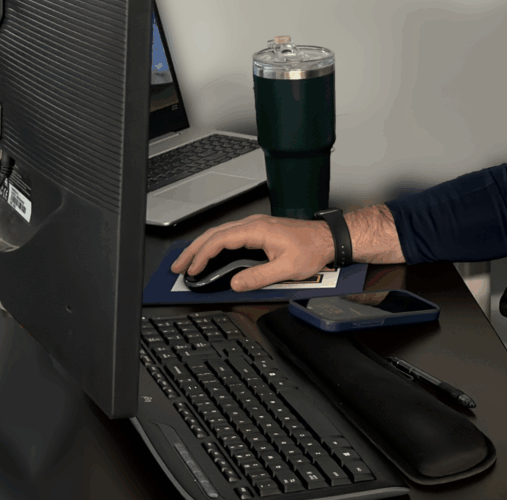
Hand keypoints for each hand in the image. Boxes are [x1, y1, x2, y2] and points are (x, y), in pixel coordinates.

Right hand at [170, 213, 334, 291]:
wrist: (328, 239)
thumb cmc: (312, 249)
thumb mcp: (286, 268)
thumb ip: (259, 277)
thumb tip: (235, 283)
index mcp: (257, 230)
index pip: (220, 240)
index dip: (202, 255)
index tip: (192, 269)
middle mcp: (253, 225)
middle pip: (214, 234)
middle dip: (193, 250)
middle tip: (179, 266)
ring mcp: (255, 227)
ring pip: (220, 234)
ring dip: (202, 247)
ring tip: (189, 262)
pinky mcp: (258, 232)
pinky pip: (230, 236)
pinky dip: (215, 245)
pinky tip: (210, 254)